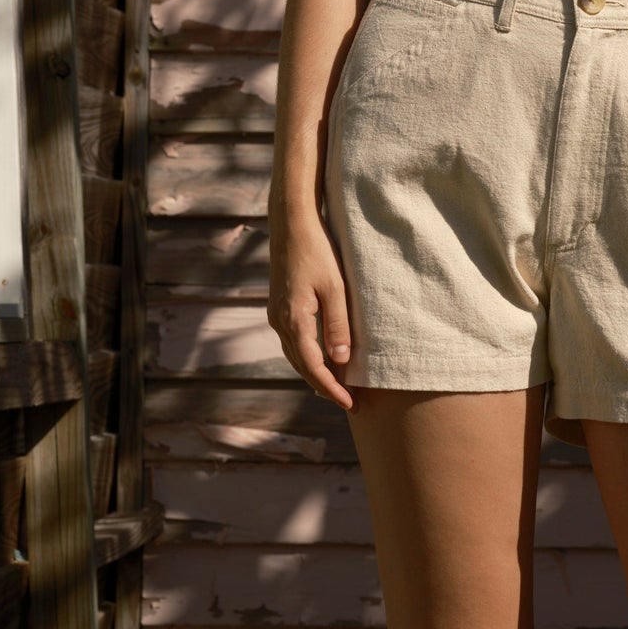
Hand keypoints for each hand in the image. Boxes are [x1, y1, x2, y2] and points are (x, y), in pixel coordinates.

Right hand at [267, 213, 357, 410]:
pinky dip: (308, 358)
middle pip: (302, 366)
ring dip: (316, 374)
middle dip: (325, 387)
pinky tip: (323, 360)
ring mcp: (277, 316)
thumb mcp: (335, 287)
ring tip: (339, 388)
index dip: (332, 388)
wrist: (291, 226)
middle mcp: (280, 322)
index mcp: (294, 320)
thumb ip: (338, 324)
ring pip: (296, 356)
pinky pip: (294, 343)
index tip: (350, 403)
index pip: (314, 366)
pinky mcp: (279, 309)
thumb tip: (341, 360)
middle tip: (350, 402)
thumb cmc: (318, 252)